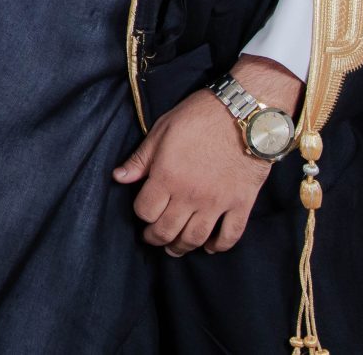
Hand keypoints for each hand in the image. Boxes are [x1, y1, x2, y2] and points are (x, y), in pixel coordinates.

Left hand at [113, 56, 301, 254]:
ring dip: (182, 247)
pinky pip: (230, 235)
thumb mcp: (162, 131)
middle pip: (167, 230)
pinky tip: (210, 246)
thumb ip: (140, 159)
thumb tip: (118, 177)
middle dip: (156, 238)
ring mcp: (217, 202)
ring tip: (176, 248)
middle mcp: (190, 195)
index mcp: (166, 177)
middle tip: (154, 238)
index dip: (141, 214)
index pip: (145, 211)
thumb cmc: (199, 117)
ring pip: (195, 238)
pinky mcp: (240, 203)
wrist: (244, 114)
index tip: (144, 211)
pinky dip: (219, 245)